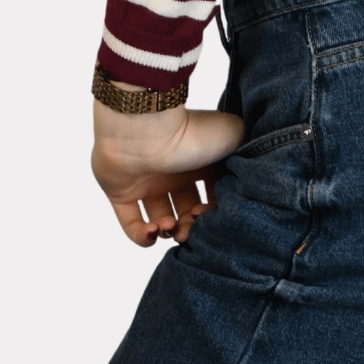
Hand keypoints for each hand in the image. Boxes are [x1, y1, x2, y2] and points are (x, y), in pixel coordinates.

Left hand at [92, 92, 244, 246]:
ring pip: (160, 219)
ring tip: (168, 225)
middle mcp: (173, 172)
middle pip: (185, 211)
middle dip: (190, 225)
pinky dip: (142, 236)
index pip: (209, 195)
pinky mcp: (121, 193)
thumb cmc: (192, 131)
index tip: (207, 212)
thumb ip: (242, 157)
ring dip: (168, 231)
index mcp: (198, 160)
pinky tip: (153, 231)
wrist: (147, 127)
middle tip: (188, 228)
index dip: (211, 211)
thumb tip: (241, 182)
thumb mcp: (233, 136)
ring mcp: (146, 183)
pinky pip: (131, 223)